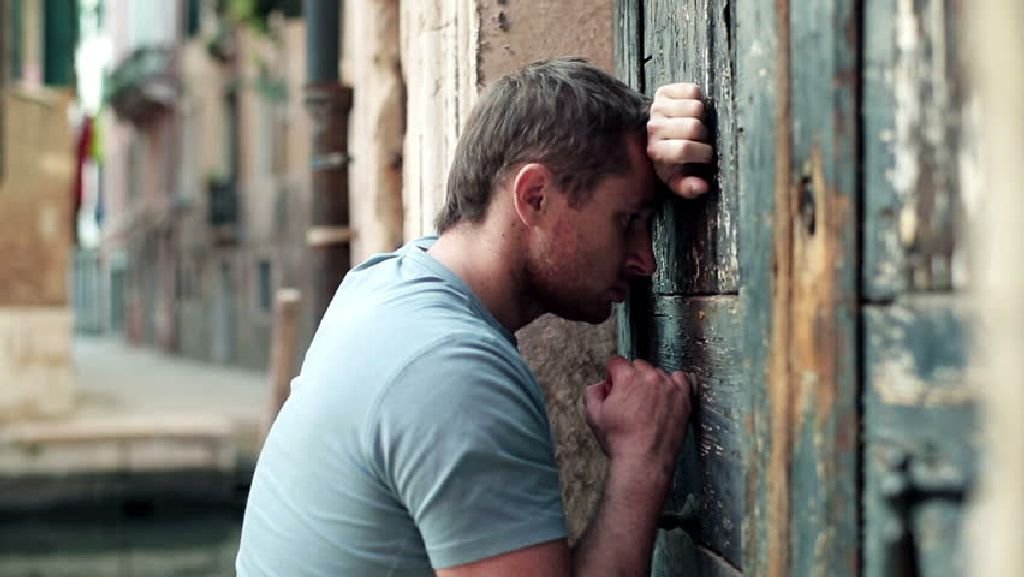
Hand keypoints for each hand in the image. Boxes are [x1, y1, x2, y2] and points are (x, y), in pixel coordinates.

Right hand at [584, 356, 695, 474]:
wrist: (644, 461)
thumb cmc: (621, 441)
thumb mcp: (593, 416)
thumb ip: (592, 393)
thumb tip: (600, 386)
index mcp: (627, 378)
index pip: (616, 362)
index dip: (612, 377)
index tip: (614, 390)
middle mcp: (650, 377)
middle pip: (638, 366)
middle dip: (632, 379)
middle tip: (630, 400)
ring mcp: (669, 386)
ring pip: (658, 373)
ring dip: (652, 383)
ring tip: (648, 405)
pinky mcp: (684, 398)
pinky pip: (681, 379)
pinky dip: (674, 385)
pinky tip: (667, 397)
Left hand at [647, 83, 713, 198]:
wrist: (650, 134)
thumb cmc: (667, 158)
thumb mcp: (674, 177)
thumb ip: (687, 187)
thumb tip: (702, 187)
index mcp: (656, 151)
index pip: (684, 149)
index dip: (702, 153)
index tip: (706, 155)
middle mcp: (654, 128)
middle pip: (694, 127)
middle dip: (704, 135)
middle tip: (701, 139)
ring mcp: (658, 108)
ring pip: (696, 107)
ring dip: (702, 116)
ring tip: (696, 124)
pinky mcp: (664, 92)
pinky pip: (693, 90)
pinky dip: (697, 99)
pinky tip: (691, 110)